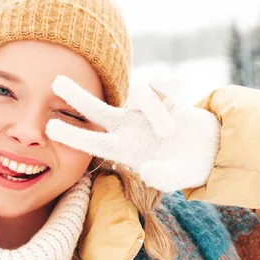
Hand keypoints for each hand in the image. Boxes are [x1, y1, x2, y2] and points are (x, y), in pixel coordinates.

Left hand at [45, 75, 220, 192]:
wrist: (209, 148)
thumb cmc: (186, 167)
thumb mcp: (178, 177)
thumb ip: (164, 178)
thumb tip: (148, 171)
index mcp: (125, 149)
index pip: (94, 142)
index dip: (74, 136)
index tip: (50, 129)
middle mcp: (128, 127)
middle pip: (97, 109)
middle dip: (77, 96)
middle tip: (55, 81)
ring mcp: (144, 110)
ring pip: (139, 94)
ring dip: (156, 111)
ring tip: (170, 130)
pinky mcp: (163, 95)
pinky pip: (159, 84)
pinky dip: (167, 87)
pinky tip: (176, 89)